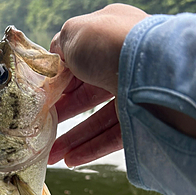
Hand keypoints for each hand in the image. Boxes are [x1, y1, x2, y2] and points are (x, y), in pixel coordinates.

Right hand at [48, 4, 148, 166]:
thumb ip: (60, 46)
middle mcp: (124, 64)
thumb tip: (55, 59)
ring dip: (74, 138)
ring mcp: (135, 93)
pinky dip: (91, 149)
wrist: (151, 68)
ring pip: (99, 120)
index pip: (82, 61)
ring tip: (52, 156)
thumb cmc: (109, 42)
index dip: (62, 79)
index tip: (45, 96)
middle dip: (64, 113)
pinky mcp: (143, 120)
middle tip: (43, 127)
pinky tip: (70, 160)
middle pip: (89, 94)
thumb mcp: (74, 34)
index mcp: (111, 37)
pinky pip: (113, 137)